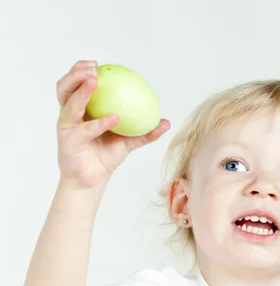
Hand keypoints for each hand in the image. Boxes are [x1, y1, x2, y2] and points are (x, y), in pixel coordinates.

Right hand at [56, 60, 169, 188]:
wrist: (93, 179)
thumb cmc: (105, 157)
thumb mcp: (127, 141)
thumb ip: (144, 132)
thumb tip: (166, 123)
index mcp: (82, 109)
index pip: (78, 83)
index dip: (83, 69)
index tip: (99, 64)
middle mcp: (71, 114)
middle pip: (66, 87)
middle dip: (77, 73)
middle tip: (94, 69)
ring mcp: (68, 126)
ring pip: (69, 102)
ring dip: (80, 89)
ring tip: (93, 80)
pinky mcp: (68, 140)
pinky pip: (85, 129)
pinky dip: (100, 122)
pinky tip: (114, 118)